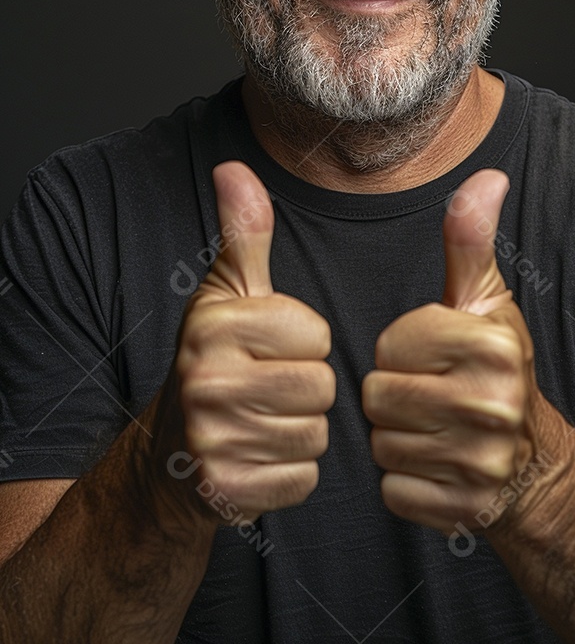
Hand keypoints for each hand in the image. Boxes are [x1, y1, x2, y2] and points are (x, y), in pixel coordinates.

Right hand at [160, 162, 335, 524]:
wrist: (170, 454)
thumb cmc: (214, 360)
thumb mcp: (227, 293)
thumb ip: (244, 234)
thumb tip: (234, 169)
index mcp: (214, 325)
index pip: (316, 335)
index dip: (304, 342)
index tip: (270, 349)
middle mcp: (206, 380)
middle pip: (321, 387)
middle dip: (305, 390)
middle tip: (268, 390)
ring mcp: (212, 439)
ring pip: (316, 434)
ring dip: (300, 432)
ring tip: (263, 421)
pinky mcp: (225, 488)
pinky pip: (303, 478)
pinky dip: (290, 473)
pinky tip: (260, 458)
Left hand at [362, 169, 536, 534]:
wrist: (531, 461)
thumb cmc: (494, 367)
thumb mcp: (485, 299)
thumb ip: (470, 239)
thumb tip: (487, 176)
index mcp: (491, 345)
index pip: (389, 344)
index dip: (401, 348)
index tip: (431, 355)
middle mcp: (492, 404)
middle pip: (377, 395)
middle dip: (392, 393)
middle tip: (428, 393)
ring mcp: (480, 463)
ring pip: (380, 444)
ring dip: (396, 437)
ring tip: (432, 428)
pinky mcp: (463, 510)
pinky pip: (392, 490)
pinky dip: (405, 481)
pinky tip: (435, 465)